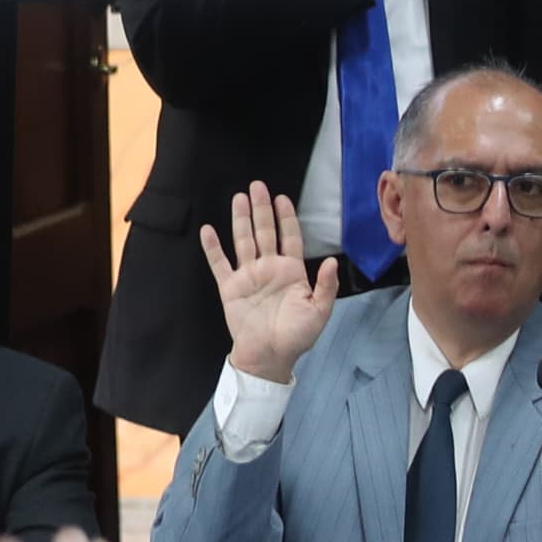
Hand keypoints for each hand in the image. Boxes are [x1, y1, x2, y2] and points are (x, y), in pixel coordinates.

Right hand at [199, 183, 338, 383]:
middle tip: (257, 185)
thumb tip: (333, 261)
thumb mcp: (319, 311)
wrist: (270, 355)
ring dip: (241, 220)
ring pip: (243, 241)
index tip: (283, 198)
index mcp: (292, 272)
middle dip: (262, 209)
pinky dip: (213, 248)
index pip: (290, 238)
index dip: (287, 218)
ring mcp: (248, 275)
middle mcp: (269, 268)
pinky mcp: (230, 286)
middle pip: (265, 232)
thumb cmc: (297, 335)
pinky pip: (219, 263)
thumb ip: (327, 286)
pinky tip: (208, 230)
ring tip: (239, 198)